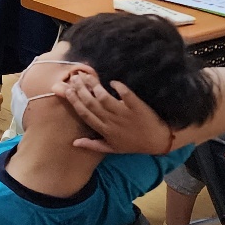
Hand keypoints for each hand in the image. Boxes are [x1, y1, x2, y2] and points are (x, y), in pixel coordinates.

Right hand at [61, 72, 175, 154]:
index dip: (74, 101)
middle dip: (81, 89)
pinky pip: (126, 95)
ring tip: (88, 76)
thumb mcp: (111, 148)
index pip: (85, 114)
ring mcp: (124, 114)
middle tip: (75, 77)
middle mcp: (111, 121)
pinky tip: (113, 82)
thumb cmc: (133, 144)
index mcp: (104, 130)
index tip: (68, 90)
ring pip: (105, 98)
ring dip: (95, 86)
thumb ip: (92, 145)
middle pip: (91, 103)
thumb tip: (74, 142)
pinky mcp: (137, 107)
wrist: (157, 141)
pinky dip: (119, 87)